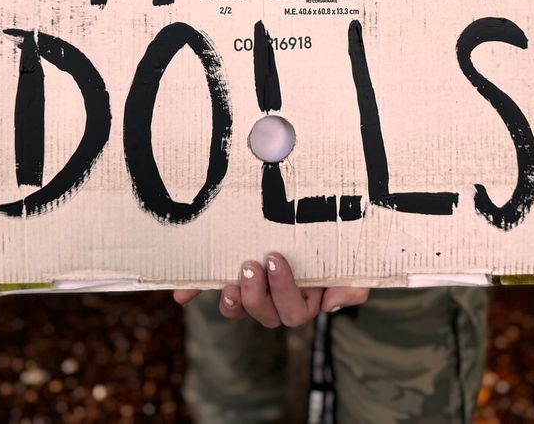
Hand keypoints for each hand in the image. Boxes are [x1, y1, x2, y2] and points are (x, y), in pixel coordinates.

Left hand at [172, 253, 369, 327]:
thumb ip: (351, 286)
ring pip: (240, 309)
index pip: (294, 311)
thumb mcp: (350, 262)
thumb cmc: (335, 245)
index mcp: (305, 299)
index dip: (283, 291)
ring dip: (233, 299)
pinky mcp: (232, 277)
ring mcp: (254, 290)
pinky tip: (182, 294)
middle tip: (251, 265)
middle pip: (266, 314)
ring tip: (231, 278)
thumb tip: (332, 303)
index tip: (274, 260)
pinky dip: (196, 292)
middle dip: (257, 294)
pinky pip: (213, 290)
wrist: (319, 218)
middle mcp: (278, 300)